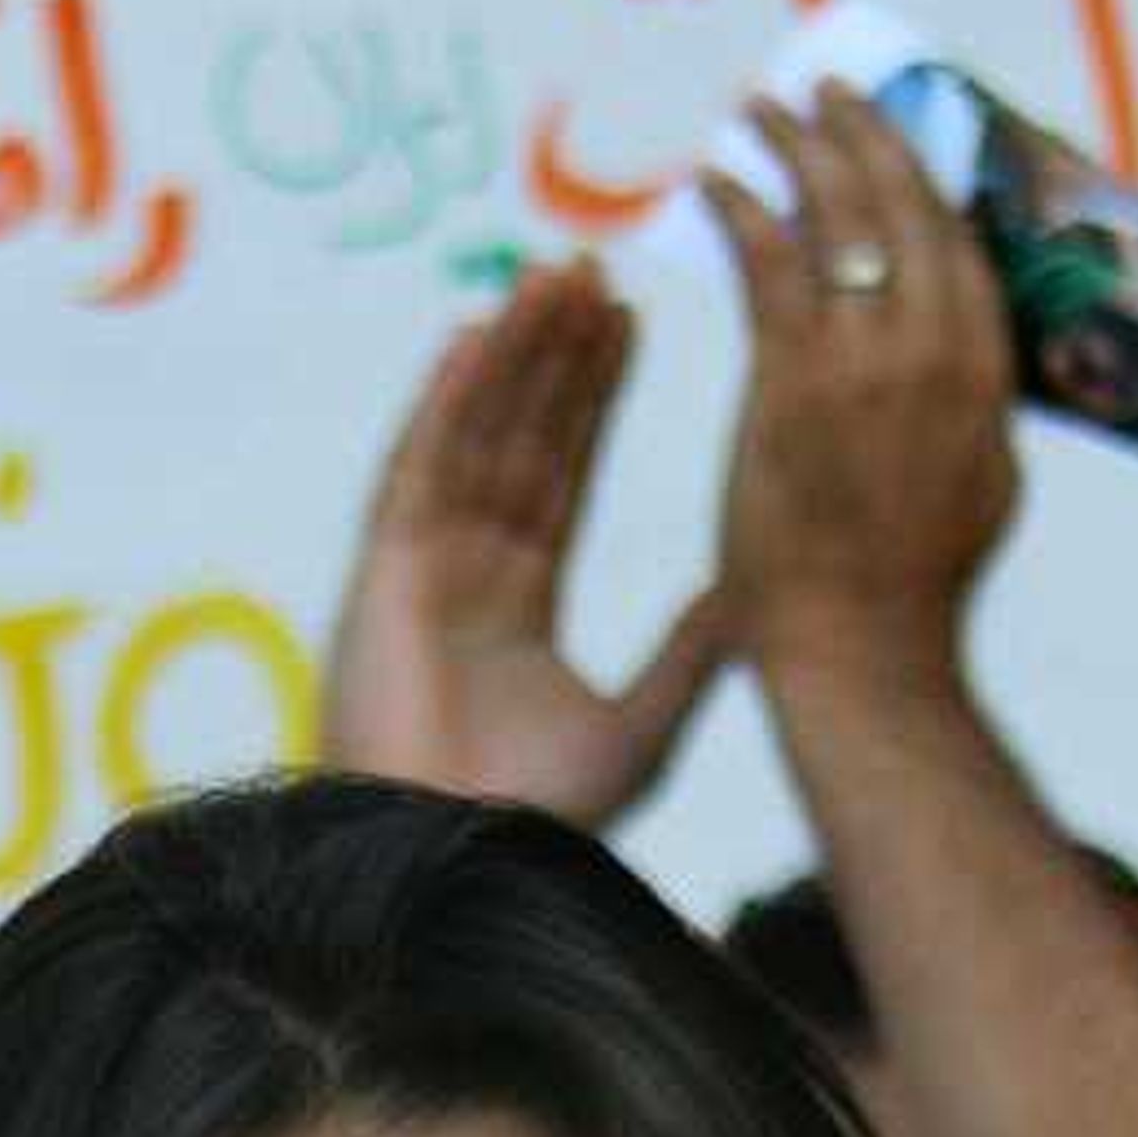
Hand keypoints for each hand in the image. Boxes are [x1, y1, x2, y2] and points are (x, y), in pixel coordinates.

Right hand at [325, 260, 734, 828]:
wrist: (452, 868)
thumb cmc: (535, 821)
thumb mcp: (644, 728)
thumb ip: (691, 653)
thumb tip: (754, 590)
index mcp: (520, 599)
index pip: (564, 470)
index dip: (593, 395)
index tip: (626, 321)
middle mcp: (468, 566)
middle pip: (521, 433)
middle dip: (555, 352)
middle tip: (592, 267)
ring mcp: (422, 561)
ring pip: (475, 431)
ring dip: (511, 352)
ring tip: (551, 275)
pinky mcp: (383, 567)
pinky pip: (418, 464)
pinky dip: (444, 399)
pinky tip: (473, 335)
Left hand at [700, 84, 1018, 675]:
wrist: (860, 646)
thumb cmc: (911, 581)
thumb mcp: (984, 481)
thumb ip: (974, 408)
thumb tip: (968, 355)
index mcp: (990, 377)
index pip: (964, 245)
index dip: (929, 173)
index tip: (900, 123)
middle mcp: (939, 354)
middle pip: (907, 210)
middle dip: (866, 134)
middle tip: (828, 85)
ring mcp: (867, 363)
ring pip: (838, 221)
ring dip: (798, 151)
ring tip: (762, 108)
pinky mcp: (793, 380)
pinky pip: (768, 265)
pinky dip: (742, 209)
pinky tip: (714, 178)